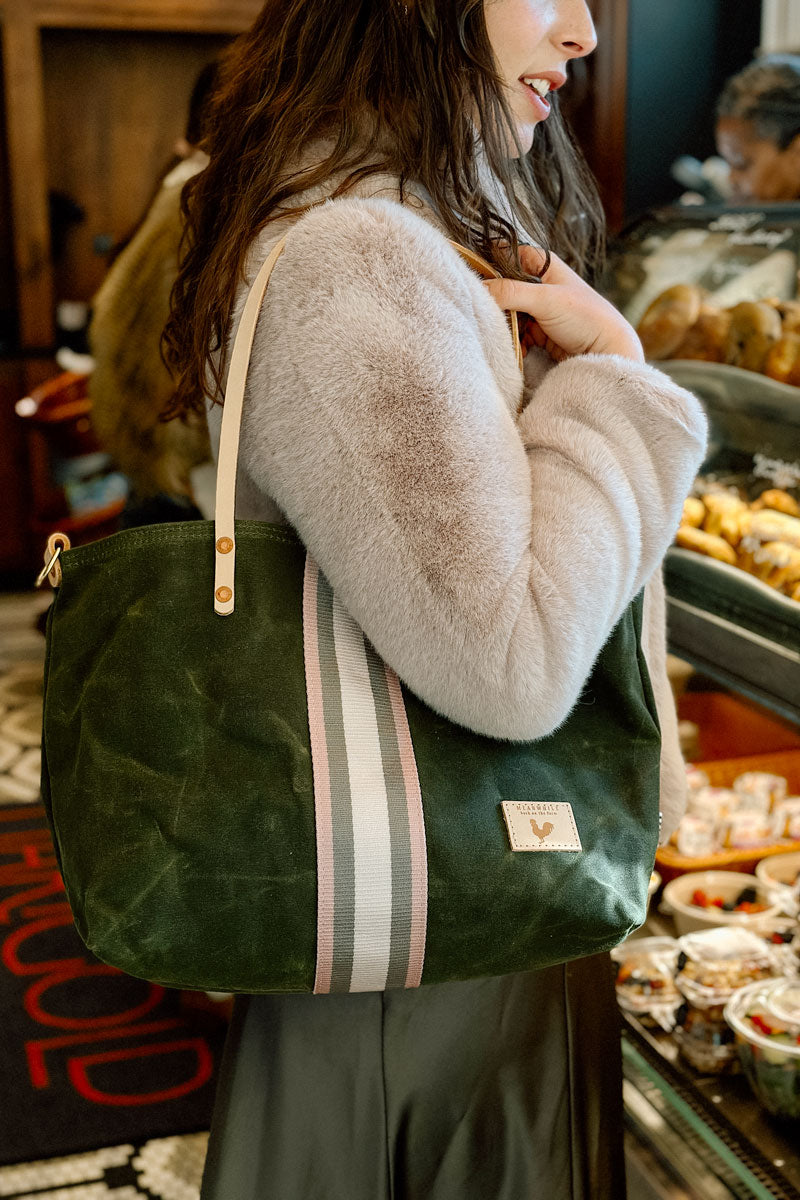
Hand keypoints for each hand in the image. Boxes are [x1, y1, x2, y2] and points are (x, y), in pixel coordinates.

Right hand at [485, 246, 644, 363]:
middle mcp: (540, 286)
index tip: (475, 279)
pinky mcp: (539, 333)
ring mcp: (539, 310)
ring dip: (504, 326)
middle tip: (488, 314)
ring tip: (506, 336)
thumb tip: (478, 290)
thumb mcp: (546, 300)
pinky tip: (519, 349)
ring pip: (508, 313)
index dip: (491, 264)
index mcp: (544, 266)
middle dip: (496, 303)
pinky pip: (516, 334)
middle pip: (504, 288)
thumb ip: (511, 292)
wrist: (608, 353)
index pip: (508, 256)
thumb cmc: (587, 318)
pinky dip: (513, 342)